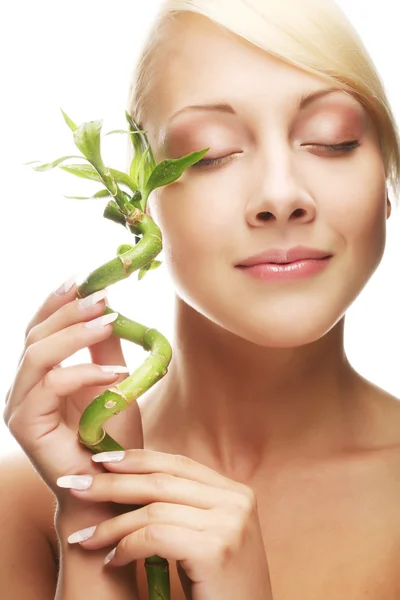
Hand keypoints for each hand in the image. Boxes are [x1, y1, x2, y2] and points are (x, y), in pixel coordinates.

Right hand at [3, 277, 141, 514]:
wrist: (110, 486)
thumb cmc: (112, 436)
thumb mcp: (113, 381)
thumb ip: (106, 348)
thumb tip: (108, 308)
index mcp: (40, 373)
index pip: (39, 328)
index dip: (57, 302)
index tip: (83, 280)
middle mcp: (23, 386)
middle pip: (35, 335)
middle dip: (69, 311)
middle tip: (102, 297)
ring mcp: (19, 405)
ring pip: (37, 354)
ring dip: (74, 333)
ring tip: (110, 322)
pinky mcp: (25, 425)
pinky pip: (50, 386)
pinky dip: (83, 372)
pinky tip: (115, 372)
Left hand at [58, 449, 272, 599]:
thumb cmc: (216, 588)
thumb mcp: (204, 536)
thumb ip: (182, 506)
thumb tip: (127, 479)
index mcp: (235, 492)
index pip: (178, 463)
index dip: (136, 458)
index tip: (100, 460)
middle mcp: (236, 500)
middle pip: (161, 481)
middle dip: (111, 483)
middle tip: (74, 486)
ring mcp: (230, 523)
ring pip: (153, 510)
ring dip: (110, 525)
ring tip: (83, 537)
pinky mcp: (216, 550)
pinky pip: (154, 536)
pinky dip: (125, 547)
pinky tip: (111, 561)